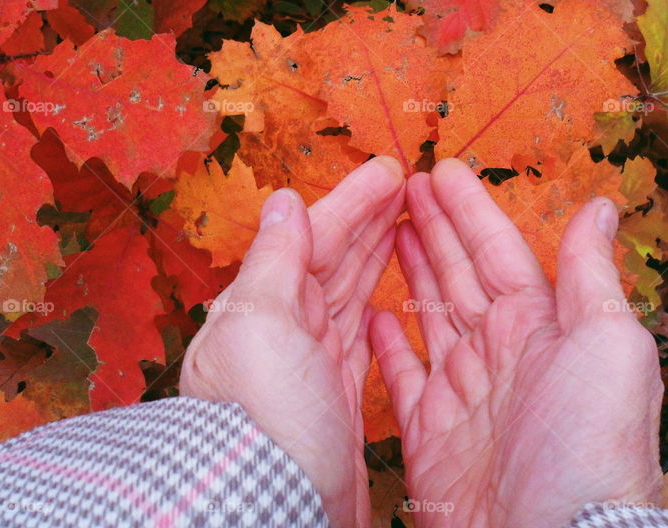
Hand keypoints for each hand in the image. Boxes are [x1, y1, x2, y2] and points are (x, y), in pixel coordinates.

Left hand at [180, 156, 404, 527]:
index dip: (352, 202)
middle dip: (369, 219)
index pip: (314, 237)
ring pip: (351, 292)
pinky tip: (391, 298)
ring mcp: (314, 365)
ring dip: (377, 255)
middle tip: (407, 186)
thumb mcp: (260, 324)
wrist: (273, 509)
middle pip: (335, 259)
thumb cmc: (262, 419)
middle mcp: (288, 330)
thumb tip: (283, 201)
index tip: (388, 172)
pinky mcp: (338, 399)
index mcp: (266, 305)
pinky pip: (362, 338)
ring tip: (406, 223)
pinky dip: (377, 309)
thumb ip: (273, 261)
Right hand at [371, 158, 663, 527]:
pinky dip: (387, 345)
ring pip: (429, 317)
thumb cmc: (589, 445)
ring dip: (408, 273)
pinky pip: (402, 379)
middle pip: (458, 276)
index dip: (468, 210)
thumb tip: (601, 207)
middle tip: (401, 188)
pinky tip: (371, 313)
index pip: (498, 252)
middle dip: (432, 230)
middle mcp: (501, 356)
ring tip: (386, 234)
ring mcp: (463, 397)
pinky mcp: (430, 438)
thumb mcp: (607, 344)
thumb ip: (591, 274)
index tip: (439, 172)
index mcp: (541, 328)